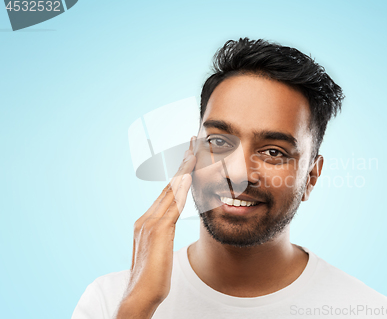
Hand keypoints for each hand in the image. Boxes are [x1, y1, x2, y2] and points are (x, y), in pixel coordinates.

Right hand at [114, 137, 196, 318]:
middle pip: (168, 186)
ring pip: (171, 190)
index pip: (166, 193)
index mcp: (147, 222)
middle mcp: (146, 218)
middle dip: (182, 163)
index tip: (189, 158)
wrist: (138, 296)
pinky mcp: (157, 231)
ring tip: (194, 151)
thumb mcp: (159, 252)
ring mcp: (150, 223)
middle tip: (193, 143)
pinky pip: (172, 205)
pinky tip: (189, 175)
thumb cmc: (152, 279)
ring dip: (184, 169)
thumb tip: (167, 229)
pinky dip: (181, 188)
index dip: (179, 174)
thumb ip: (162, 236)